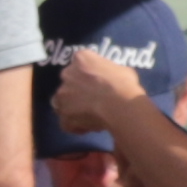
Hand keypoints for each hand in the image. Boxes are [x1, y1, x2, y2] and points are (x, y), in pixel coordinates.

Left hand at [44, 44, 160, 144]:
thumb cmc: (124, 83)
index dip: (88, 75)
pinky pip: (67, 123)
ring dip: (73, 109)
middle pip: (69, 83)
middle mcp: (67, 74)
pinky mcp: (64, 115)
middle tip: (93, 100)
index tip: (98, 83)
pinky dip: (75, 126)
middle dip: (77, 92)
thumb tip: (113, 79)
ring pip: (63, 103)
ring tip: (89, 116)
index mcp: (81, 58)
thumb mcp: (122, 70)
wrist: (118, 104)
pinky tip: (88, 127)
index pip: (80, 63)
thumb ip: (110, 72)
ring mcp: (62, 96)